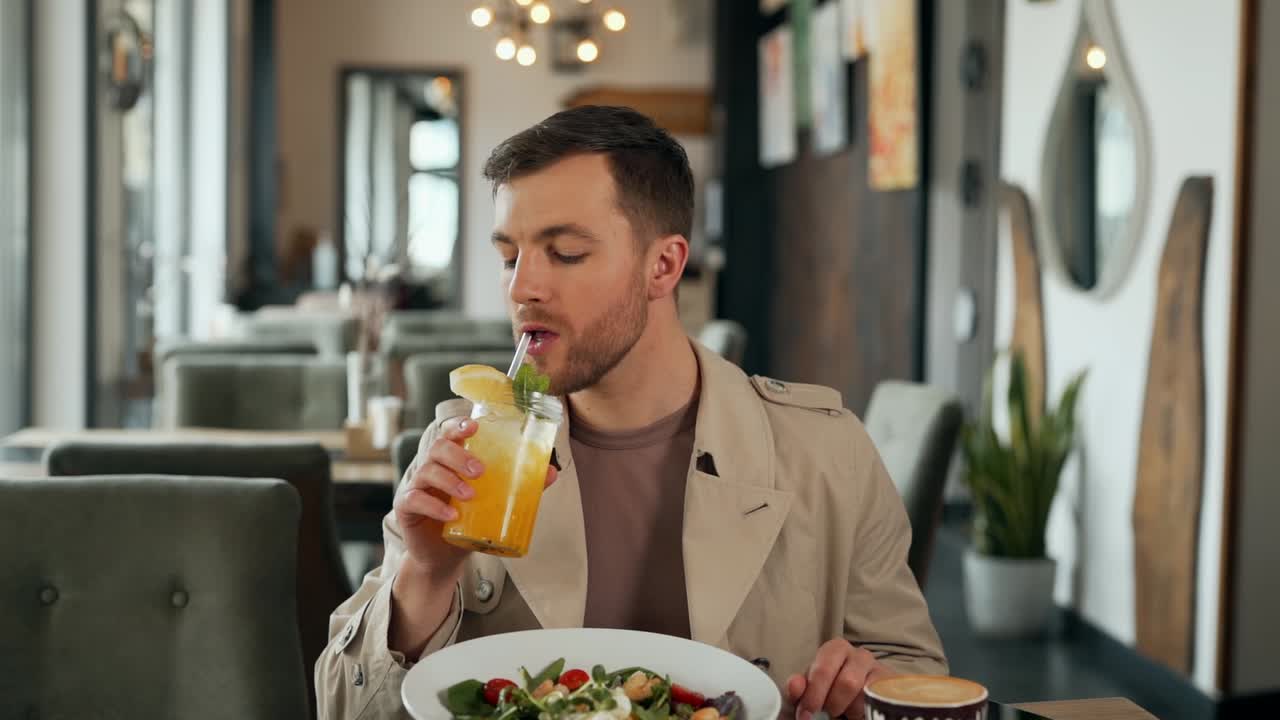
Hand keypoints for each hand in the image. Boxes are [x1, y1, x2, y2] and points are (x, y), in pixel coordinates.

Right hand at [388, 416, 557, 655]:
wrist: (445, 556)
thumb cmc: (469, 521)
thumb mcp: (495, 501)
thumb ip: (520, 485)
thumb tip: (551, 471)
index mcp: (451, 459)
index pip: (450, 432)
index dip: (458, 425)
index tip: (475, 426)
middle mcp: (431, 467)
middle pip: (437, 447)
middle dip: (459, 454)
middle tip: (481, 470)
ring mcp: (416, 486)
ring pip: (426, 470)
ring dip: (449, 480)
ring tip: (470, 495)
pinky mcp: (405, 508)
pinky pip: (414, 499)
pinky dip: (433, 505)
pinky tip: (452, 515)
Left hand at [786, 639, 895, 719]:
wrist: (865, 695)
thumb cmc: (833, 690)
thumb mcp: (813, 690)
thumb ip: (801, 688)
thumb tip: (794, 686)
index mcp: (835, 649)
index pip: (823, 669)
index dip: (813, 694)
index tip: (805, 714)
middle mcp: (859, 654)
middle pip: (847, 682)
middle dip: (833, 703)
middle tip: (827, 714)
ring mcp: (879, 669)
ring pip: (866, 695)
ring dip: (851, 709)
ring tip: (845, 711)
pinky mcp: (892, 685)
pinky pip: (878, 700)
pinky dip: (865, 710)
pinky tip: (860, 711)